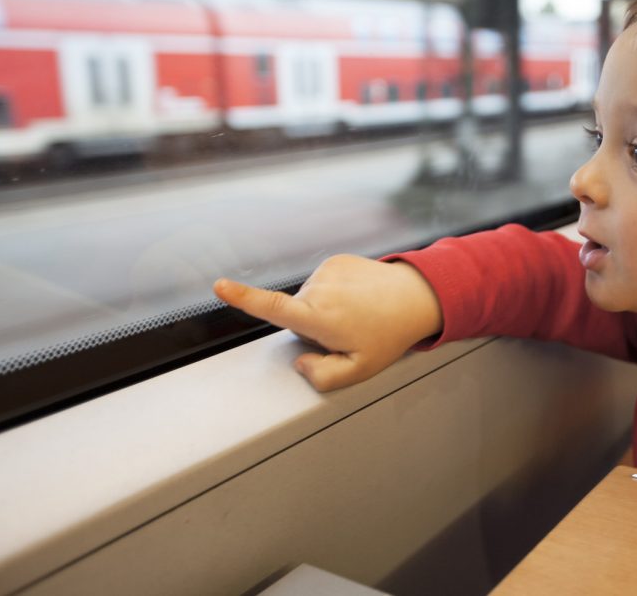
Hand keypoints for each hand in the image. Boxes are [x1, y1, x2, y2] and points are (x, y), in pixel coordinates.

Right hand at [214, 255, 442, 390]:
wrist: (416, 297)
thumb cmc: (388, 334)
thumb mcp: (360, 369)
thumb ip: (324, 376)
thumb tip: (301, 364)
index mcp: (320, 317)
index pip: (273, 309)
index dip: (243, 298)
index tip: (220, 286)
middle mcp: (319, 290)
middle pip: (295, 316)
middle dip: (312, 328)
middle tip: (346, 333)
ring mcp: (327, 271)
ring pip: (308, 300)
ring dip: (324, 310)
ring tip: (355, 314)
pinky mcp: (335, 260)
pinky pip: (321, 284)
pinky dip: (333, 294)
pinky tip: (356, 299)